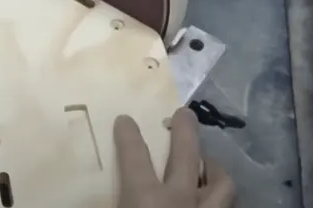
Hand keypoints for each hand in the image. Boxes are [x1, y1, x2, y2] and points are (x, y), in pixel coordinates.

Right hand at [114, 108, 234, 207]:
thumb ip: (106, 203)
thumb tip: (84, 197)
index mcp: (145, 196)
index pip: (135, 156)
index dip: (128, 134)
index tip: (125, 119)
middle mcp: (179, 198)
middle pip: (186, 155)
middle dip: (185, 130)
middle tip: (184, 113)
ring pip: (221, 182)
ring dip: (213, 167)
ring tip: (207, 161)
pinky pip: (228, 204)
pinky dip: (221, 196)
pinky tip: (213, 197)